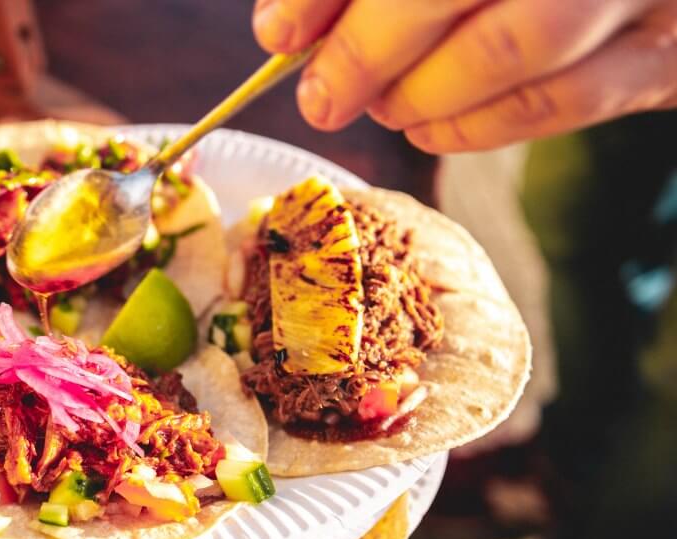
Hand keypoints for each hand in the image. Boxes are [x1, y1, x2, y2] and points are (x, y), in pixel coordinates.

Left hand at [253, 0, 676, 152]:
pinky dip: (476, 129)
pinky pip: (562, 104)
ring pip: (513, 51)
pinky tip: (426, 128)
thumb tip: (285, 30)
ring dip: (421, 95)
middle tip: (322, 98)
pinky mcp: (662, 55)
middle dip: (368, 54)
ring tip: (379, 108)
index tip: (279, 35)